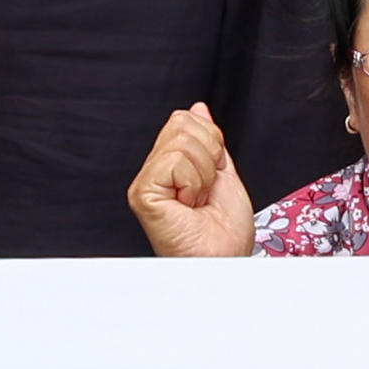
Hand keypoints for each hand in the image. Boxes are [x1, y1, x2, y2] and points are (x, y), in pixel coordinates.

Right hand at [126, 102, 252, 257]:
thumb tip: (197, 109)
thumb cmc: (225, 233)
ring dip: (204, 174)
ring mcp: (146, 182)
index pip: (185, 119)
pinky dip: (194, 183)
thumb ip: (210, 142)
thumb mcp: (224, 175)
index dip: (212, 144)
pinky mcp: (143, 193)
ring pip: (181, 142)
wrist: (226, 259)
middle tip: (205, 191)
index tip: (213, 178)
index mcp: (171, 165)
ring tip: (198, 200)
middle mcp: (154, 172)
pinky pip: (175, 161)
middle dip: (209, 157)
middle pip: (182, 124)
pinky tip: (189, 204)